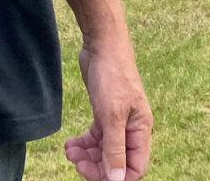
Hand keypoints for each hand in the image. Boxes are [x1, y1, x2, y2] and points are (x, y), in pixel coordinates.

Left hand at [63, 38, 151, 180]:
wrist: (101, 43)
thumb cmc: (112, 75)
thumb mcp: (112, 115)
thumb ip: (114, 149)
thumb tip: (117, 180)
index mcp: (140, 130)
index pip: (135, 167)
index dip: (117, 177)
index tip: (94, 175)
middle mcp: (130, 128)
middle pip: (116, 162)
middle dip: (96, 167)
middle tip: (76, 162)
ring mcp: (116, 120)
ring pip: (103, 151)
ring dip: (86, 156)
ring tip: (69, 151)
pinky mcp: (103, 113)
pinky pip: (94, 138)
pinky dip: (82, 144)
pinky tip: (70, 143)